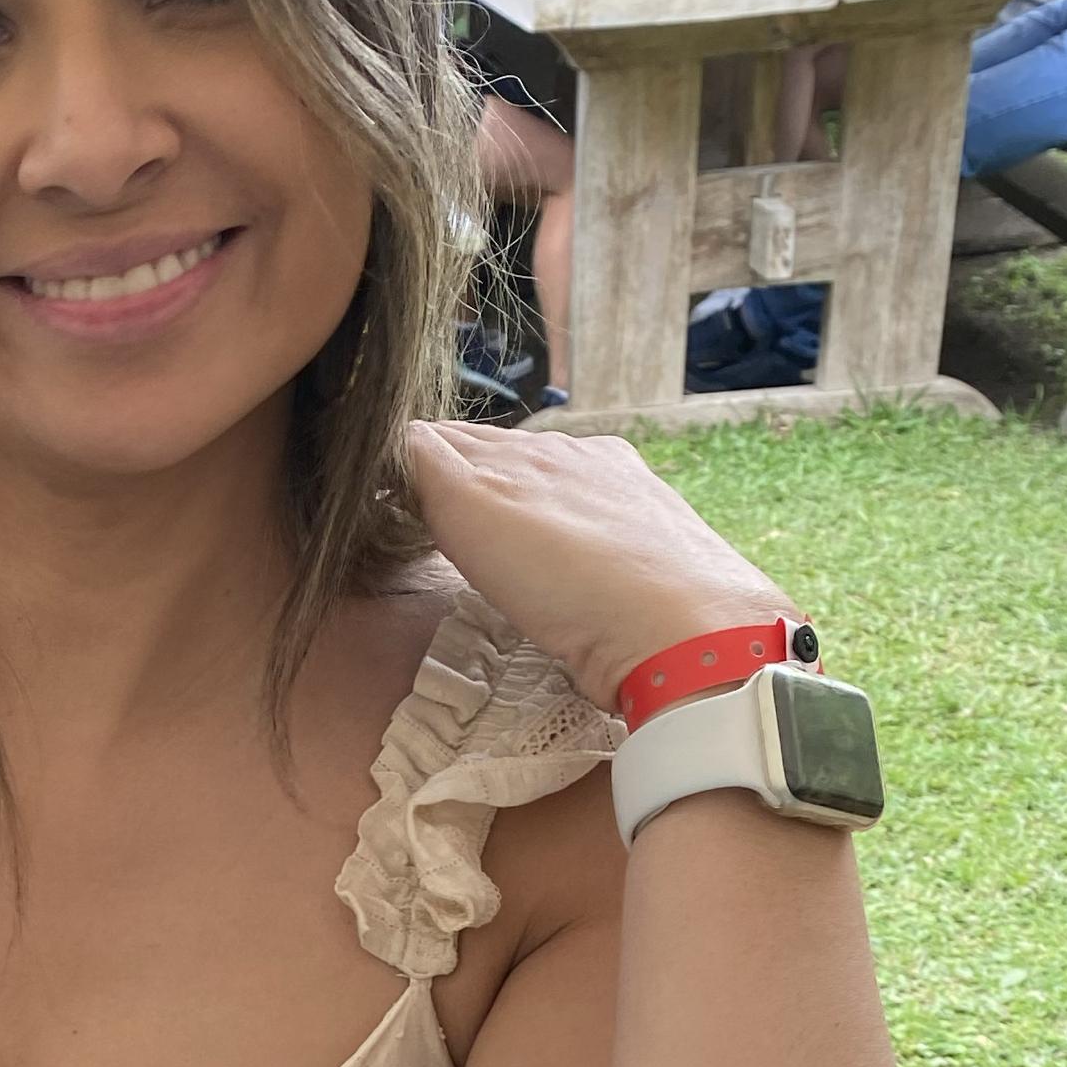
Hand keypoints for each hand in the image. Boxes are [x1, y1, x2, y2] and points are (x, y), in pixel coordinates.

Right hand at [406, 422, 797, 715]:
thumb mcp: (470, 508)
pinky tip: (562, 548)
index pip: (441, 437)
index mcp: (522, 446)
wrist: (685, 630)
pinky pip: (589, 506)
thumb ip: (426, 462)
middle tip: (422, 515)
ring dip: (509, 497)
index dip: (405, 463)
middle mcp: (570, 454)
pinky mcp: (652, 524)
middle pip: (491, 453)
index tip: (381, 497)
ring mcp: (616, 486)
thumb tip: (394, 439)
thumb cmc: (567, 577)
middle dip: (453, 474)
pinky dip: (561, 520)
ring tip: (490, 535)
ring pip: (541, 478)